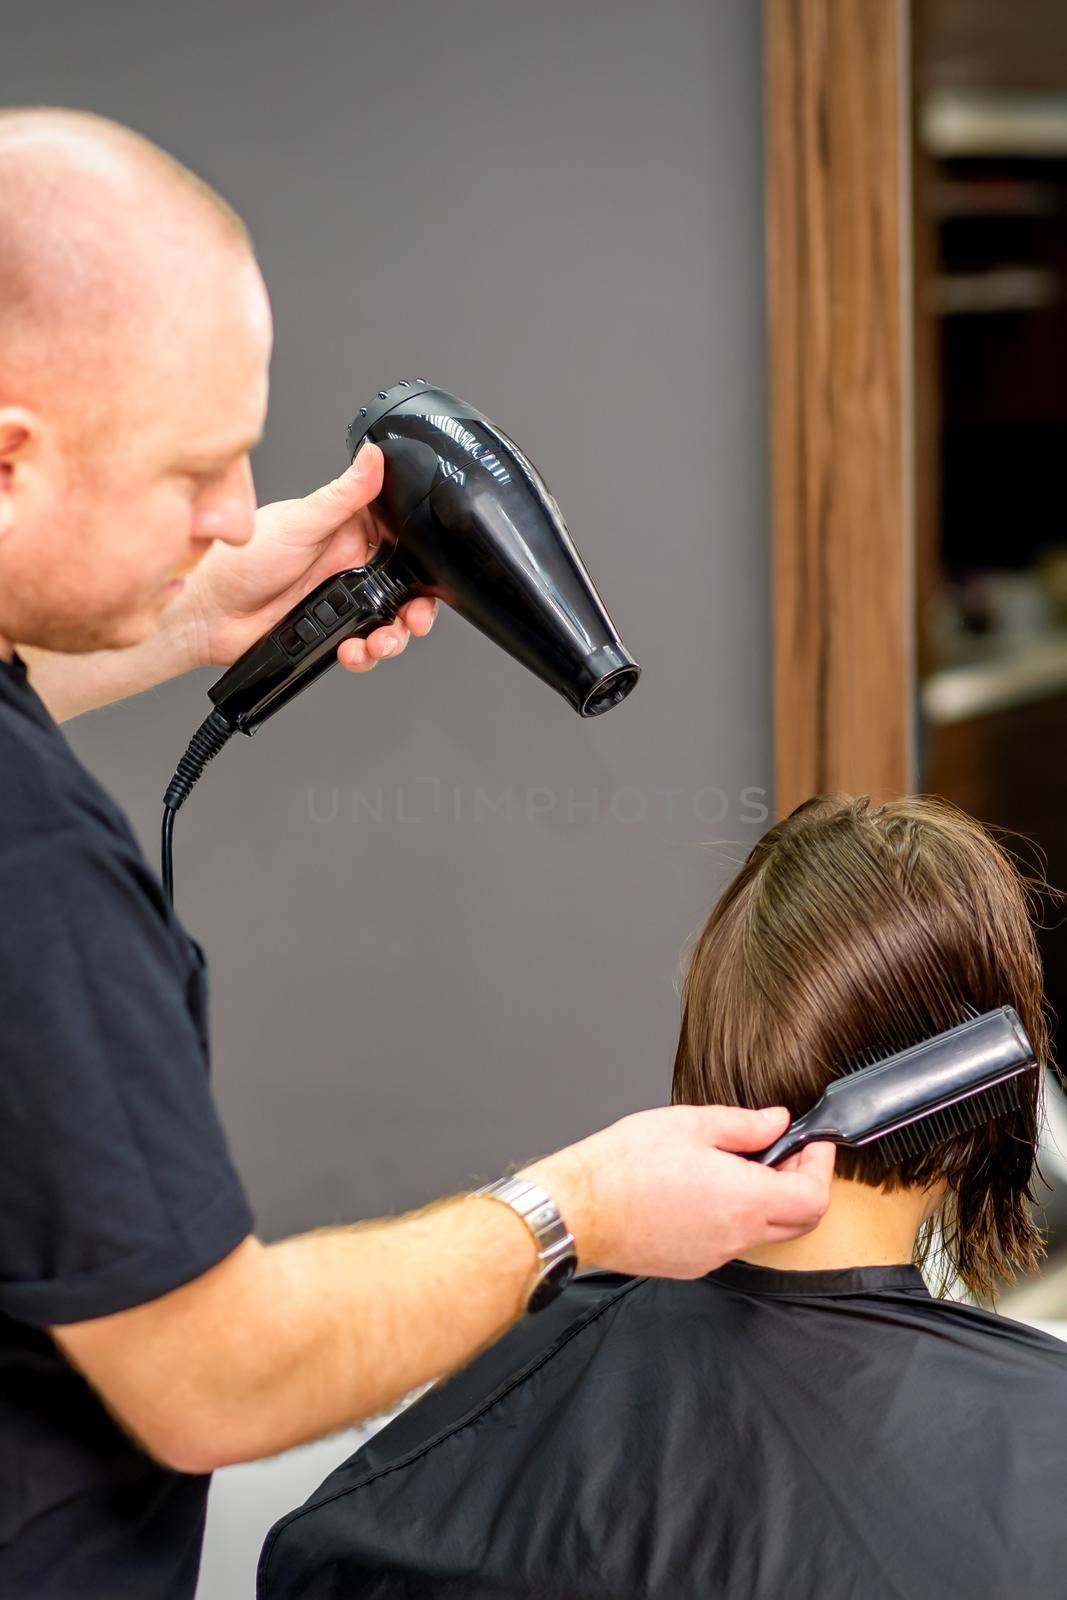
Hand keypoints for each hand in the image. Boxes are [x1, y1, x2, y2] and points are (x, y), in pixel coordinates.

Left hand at [183, 442, 437, 671]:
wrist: (207, 614)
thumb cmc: (239, 560)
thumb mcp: (300, 523)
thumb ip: (344, 495)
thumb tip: (374, 456)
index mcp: (347, 531)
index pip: (401, 541)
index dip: (423, 560)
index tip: (433, 577)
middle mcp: (348, 565)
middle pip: (403, 589)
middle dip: (415, 609)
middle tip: (415, 619)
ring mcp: (340, 601)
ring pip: (387, 622)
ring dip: (392, 637)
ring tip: (379, 642)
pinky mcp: (329, 632)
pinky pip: (362, 647)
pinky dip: (363, 655)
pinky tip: (351, 651)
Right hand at [522, 1105, 833, 1277]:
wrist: (578, 1210)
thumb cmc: (624, 1165)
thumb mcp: (690, 1124)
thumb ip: (744, 1124)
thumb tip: (777, 1121)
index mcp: (744, 1199)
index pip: (814, 1196)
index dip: (822, 1167)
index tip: (812, 1143)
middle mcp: (736, 1236)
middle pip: (800, 1222)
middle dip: (803, 1185)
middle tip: (786, 1153)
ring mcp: (715, 1256)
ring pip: (764, 1232)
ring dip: (767, 1201)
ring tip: (738, 1165)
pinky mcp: (692, 1265)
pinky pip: (731, 1242)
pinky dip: (735, 1217)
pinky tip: (706, 1190)